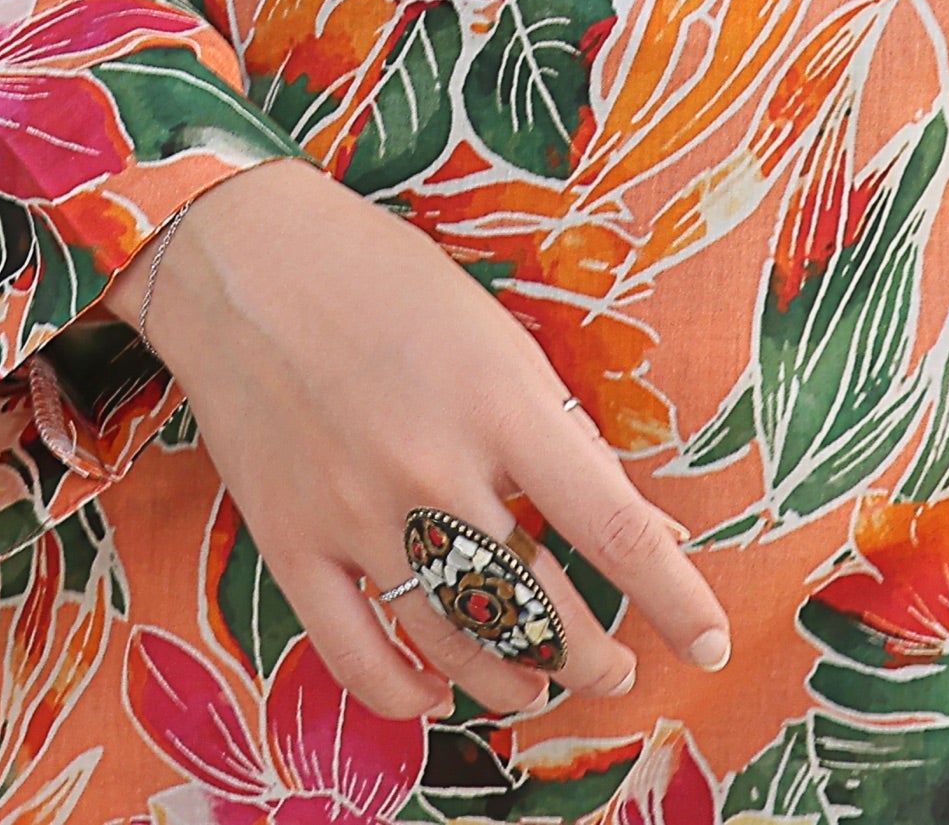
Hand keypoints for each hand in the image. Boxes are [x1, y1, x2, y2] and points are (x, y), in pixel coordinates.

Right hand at [119, 158, 731, 727]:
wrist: (239, 256)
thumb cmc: (383, 280)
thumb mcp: (496, 336)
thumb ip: (561, 436)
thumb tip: (637, 531)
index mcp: (501, 403)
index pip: (615, 531)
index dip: (675, 601)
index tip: (709, 642)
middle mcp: (432, 468)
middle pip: (540, 611)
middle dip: (594, 660)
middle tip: (613, 668)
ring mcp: (354, 513)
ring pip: (459, 646)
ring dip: (515, 681)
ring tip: (537, 681)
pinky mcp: (289, 540)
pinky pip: (358, 656)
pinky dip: (409, 692)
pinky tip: (437, 687)